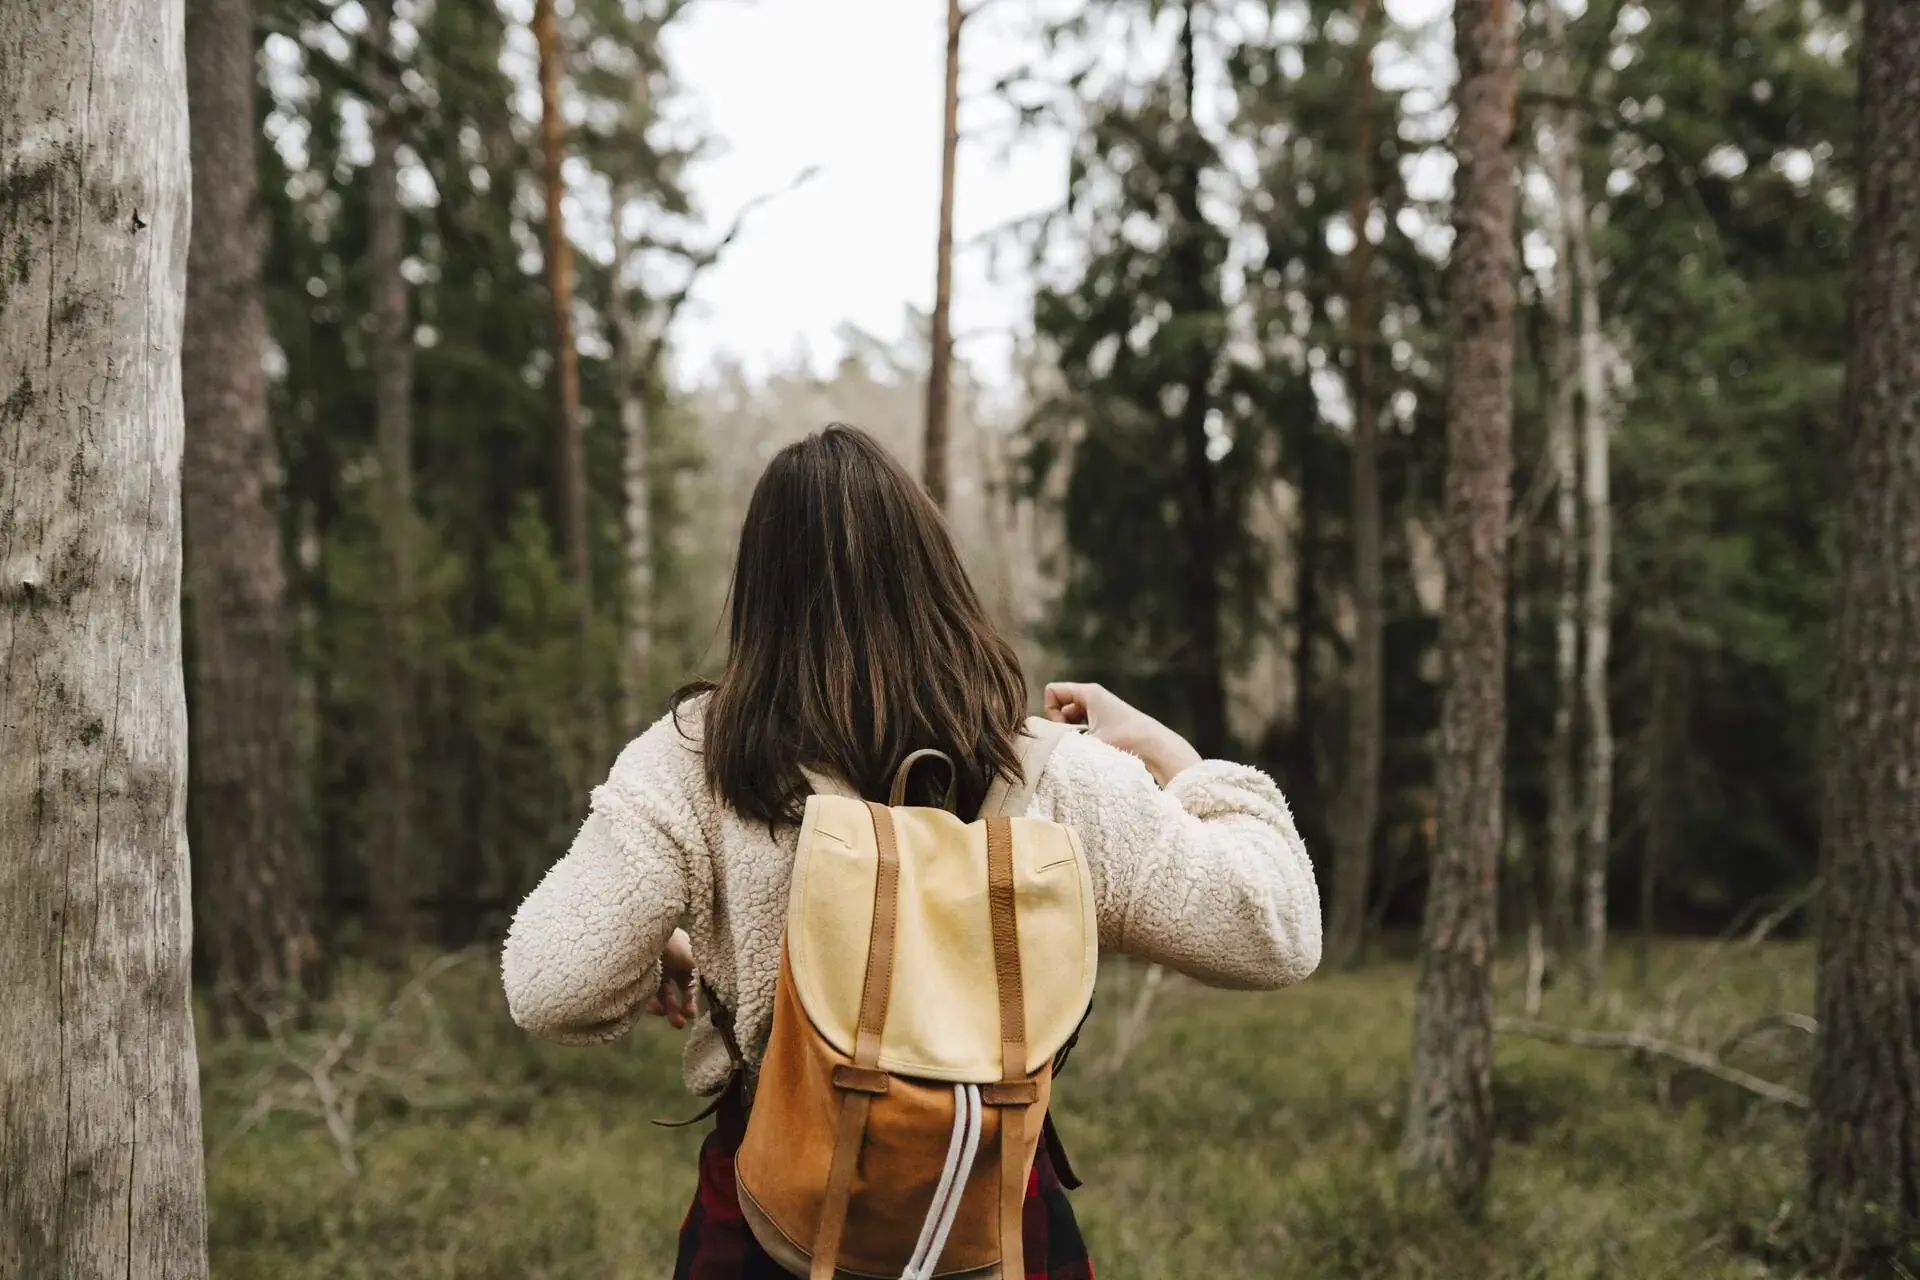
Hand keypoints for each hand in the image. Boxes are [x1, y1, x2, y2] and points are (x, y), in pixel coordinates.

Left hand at [643, 928, 696, 1029]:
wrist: (644, 937)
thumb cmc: (674, 946)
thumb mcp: (695, 959)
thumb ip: (706, 974)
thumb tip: (721, 988)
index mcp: (686, 956)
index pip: (691, 981)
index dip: (692, 999)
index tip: (691, 1014)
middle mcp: (671, 962)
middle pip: (675, 990)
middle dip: (678, 1008)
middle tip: (679, 1025)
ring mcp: (653, 968)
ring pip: (661, 993)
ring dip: (666, 1008)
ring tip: (667, 1018)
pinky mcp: (637, 975)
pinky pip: (645, 992)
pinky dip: (650, 1002)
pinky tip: (655, 1009)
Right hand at [1043, 682, 1202, 784]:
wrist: (1156, 747)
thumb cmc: (1124, 740)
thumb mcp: (1089, 741)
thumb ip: (1062, 741)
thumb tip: (1044, 747)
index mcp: (1089, 692)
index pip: (1052, 691)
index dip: (1051, 711)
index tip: (1064, 728)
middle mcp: (1094, 696)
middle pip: (1060, 704)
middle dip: (1060, 724)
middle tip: (1074, 741)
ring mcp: (1100, 708)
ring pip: (1070, 716)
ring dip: (1072, 733)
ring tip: (1085, 747)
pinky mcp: (1106, 720)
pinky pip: (1082, 724)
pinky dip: (1082, 736)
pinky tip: (1093, 749)